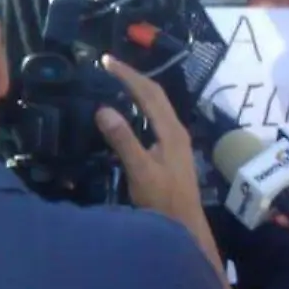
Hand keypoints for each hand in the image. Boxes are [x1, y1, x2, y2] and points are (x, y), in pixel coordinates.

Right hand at [95, 55, 200, 225]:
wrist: (185, 228)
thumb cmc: (163, 201)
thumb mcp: (141, 171)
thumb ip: (124, 140)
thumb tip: (104, 109)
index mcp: (171, 131)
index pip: (149, 93)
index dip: (128, 74)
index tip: (106, 60)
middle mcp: (176, 131)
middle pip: (155, 96)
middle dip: (133, 78)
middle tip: (108, 65)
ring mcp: (175, 142)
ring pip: (156, 107)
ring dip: (137, 91)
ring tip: (115, 82)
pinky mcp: (171, 152)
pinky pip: (154, 120)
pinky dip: (140, 108)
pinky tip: (127, 114)